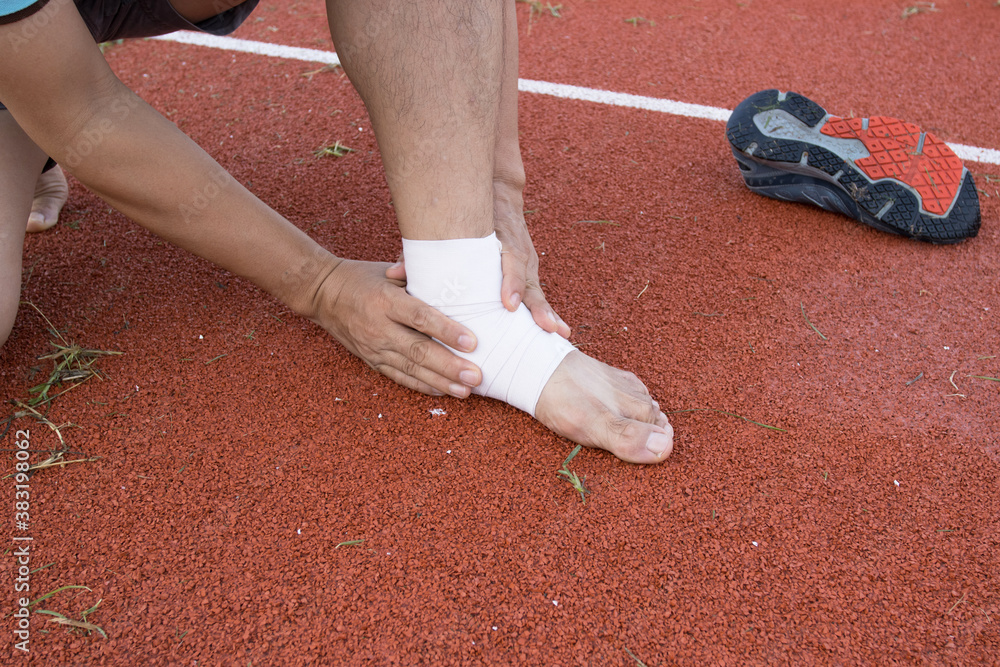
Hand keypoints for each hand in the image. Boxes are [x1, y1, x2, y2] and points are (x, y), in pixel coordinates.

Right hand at [313, 259, 481, 396]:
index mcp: (386, 300)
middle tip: (475, 376)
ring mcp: (374, 347)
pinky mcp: (371, 360)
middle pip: (419, 351)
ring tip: (465, 390)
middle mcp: (380, 327)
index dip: (447, 331)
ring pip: (411, 369)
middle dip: (449, 366)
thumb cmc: (362, 278)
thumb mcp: (388, 271)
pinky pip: (399, 377)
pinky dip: (422, 386)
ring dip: (440, 382)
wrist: (322, 294)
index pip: (421, 318)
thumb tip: (451, 278)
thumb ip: (418, 275)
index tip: (472, 342)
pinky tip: (444, 391)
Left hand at [385, 182, 570, 338]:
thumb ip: (424, 252)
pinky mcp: (527, 276)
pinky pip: (537, 297)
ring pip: (537, 291)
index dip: (511, 283)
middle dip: (537, 306)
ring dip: (548, 313)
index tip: (508, 304)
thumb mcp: (448, 230)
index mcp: (500, 241)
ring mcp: (526, 266)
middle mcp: (519, 254)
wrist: (495, 195)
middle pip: (530, 282)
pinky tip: (558, 331)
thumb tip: (394, 274)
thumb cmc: (466, 218)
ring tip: (558, 332)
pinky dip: (547, 314)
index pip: (511, 260)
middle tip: (544, 326)